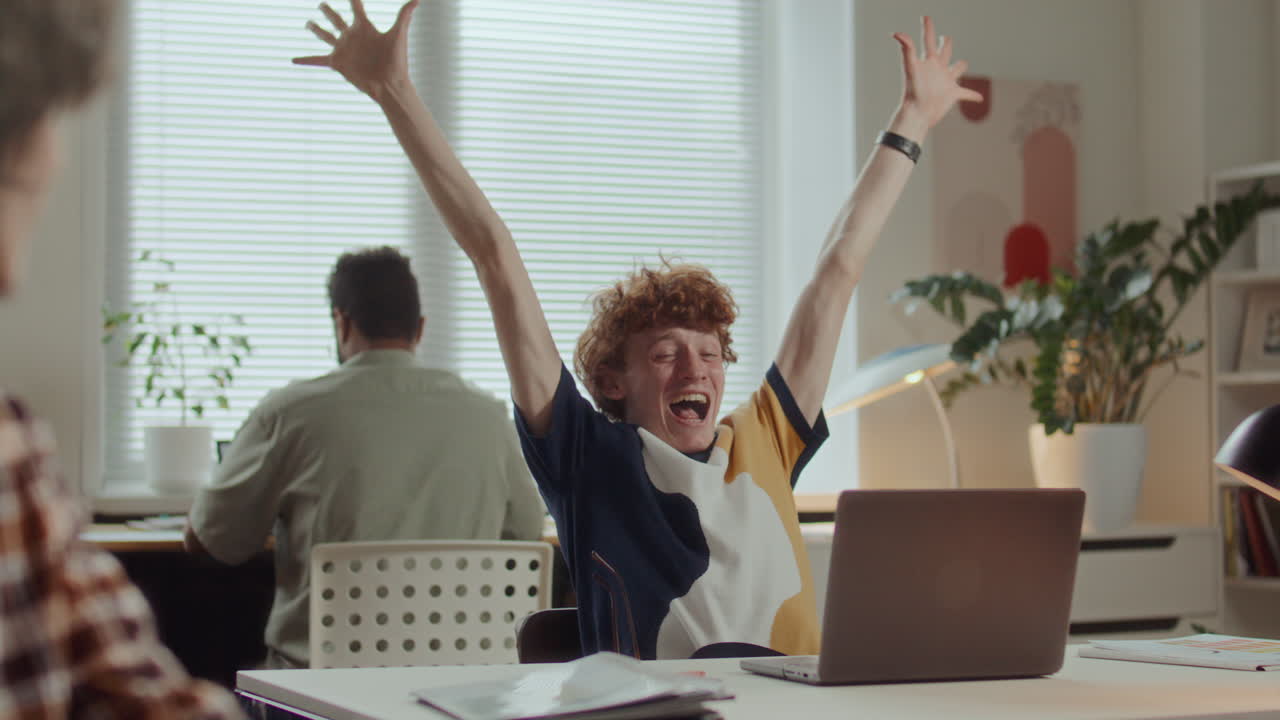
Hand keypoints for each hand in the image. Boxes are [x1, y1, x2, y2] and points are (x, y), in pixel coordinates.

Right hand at [293, 0, 418, 101]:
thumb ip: (404, 15)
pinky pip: (317, 60)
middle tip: (322, 4)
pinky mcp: (337, 62)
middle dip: (328, 11)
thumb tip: (419, 0)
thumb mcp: (398, 34)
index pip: (355, 6)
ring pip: (325, 35)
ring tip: (308, 23)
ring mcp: (344, 49)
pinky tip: (293, 60)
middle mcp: (352, 36)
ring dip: (316, 29)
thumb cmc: (396, 61)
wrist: (389, 84)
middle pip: (336, 19)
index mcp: (364, 27)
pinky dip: (305, 60)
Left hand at [893, 16, 982, 130]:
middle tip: (945, 38)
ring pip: (957, 70)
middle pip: (944, 52)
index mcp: (929, 61)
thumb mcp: (911, 67)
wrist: (917, 114)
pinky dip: (973, 95)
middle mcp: (937, 69)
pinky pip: (966, 94)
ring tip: (962, 65)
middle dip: (946, 44)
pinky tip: (979, 98)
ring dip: (960, 67)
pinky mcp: (953, 94)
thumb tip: (896, 33)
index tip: (925, 17)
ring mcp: (946, 81)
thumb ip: (907, 49)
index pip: (928, 40)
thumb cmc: (913, 92)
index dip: (928, 28)